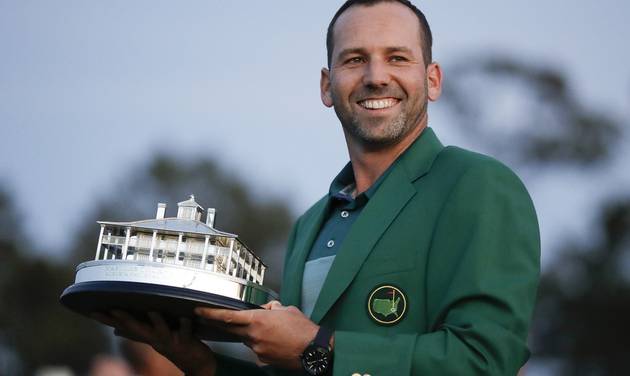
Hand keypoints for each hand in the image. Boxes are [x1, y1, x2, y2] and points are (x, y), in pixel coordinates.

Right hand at [91, 310, 215, 375]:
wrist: (196, 363)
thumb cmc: (173, 345)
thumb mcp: (152, 340)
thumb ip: (136, 333)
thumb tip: (116, 331)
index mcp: (147, 336)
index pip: (123, 326)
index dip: (108, 320)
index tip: (92, 312)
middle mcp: (155, 338)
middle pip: (137, 329)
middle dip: (125, 320)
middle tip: (113, 309)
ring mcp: (170, 340)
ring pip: (161, 330)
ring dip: (157, 321)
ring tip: (152, 311)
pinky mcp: (186, 341)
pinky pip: (186, 332)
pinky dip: (186, 325)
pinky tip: (186, 318)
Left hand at [195, 301, 319, 369]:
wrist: (313, 350)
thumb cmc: (302, 328)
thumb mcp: (286, 309)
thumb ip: (271, 308)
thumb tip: (265, 309)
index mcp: (258, 320)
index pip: (227, 316)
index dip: (210, 313)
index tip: (199, 310)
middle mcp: (254, 335)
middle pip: (230, 328)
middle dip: (218, 323)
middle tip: (208, 318)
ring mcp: (257, 349)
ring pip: (246, 338)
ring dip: (250, 333)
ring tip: (271, 330)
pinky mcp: (263, 359)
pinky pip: (256, 349)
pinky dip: (261, 344)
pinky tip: (275, 342)